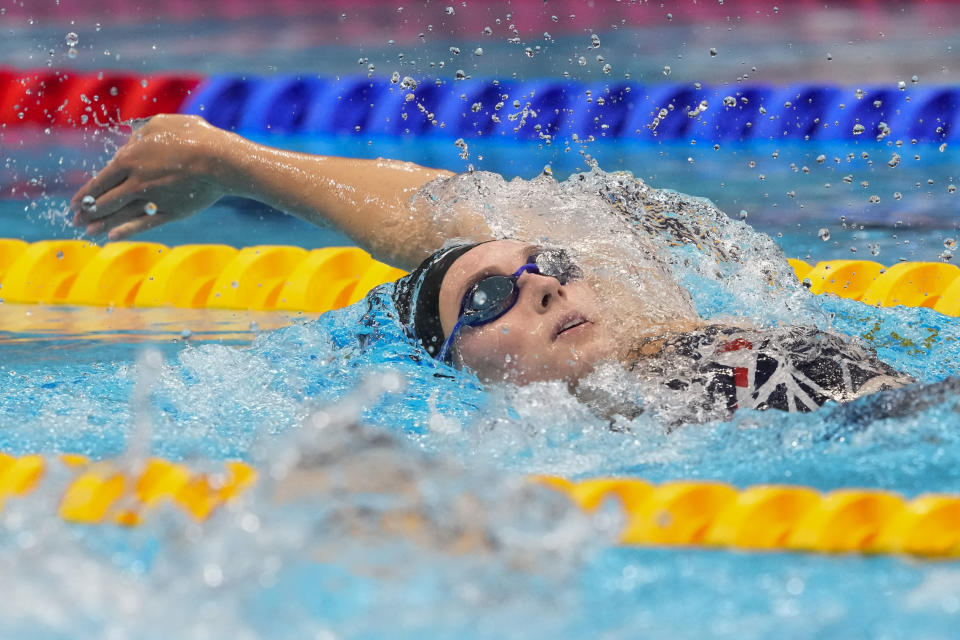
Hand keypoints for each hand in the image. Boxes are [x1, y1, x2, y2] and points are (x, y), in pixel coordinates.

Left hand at [70, 114, 227, 239]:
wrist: (220, 160)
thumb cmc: (192, 137)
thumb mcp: (160, 124)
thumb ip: (139, 134)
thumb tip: (130, 143)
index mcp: (129, 160)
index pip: (100, 181)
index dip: (85, 194)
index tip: (76, 202)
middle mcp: (135, 182)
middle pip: (105, 200)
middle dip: (88, 211)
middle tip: (76, 219)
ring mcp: (153, 199)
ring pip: (120, 214)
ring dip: (101, 223)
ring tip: (88, 232)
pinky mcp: (171, 211)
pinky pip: (145, 223)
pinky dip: (127, 230)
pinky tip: (113, 236)